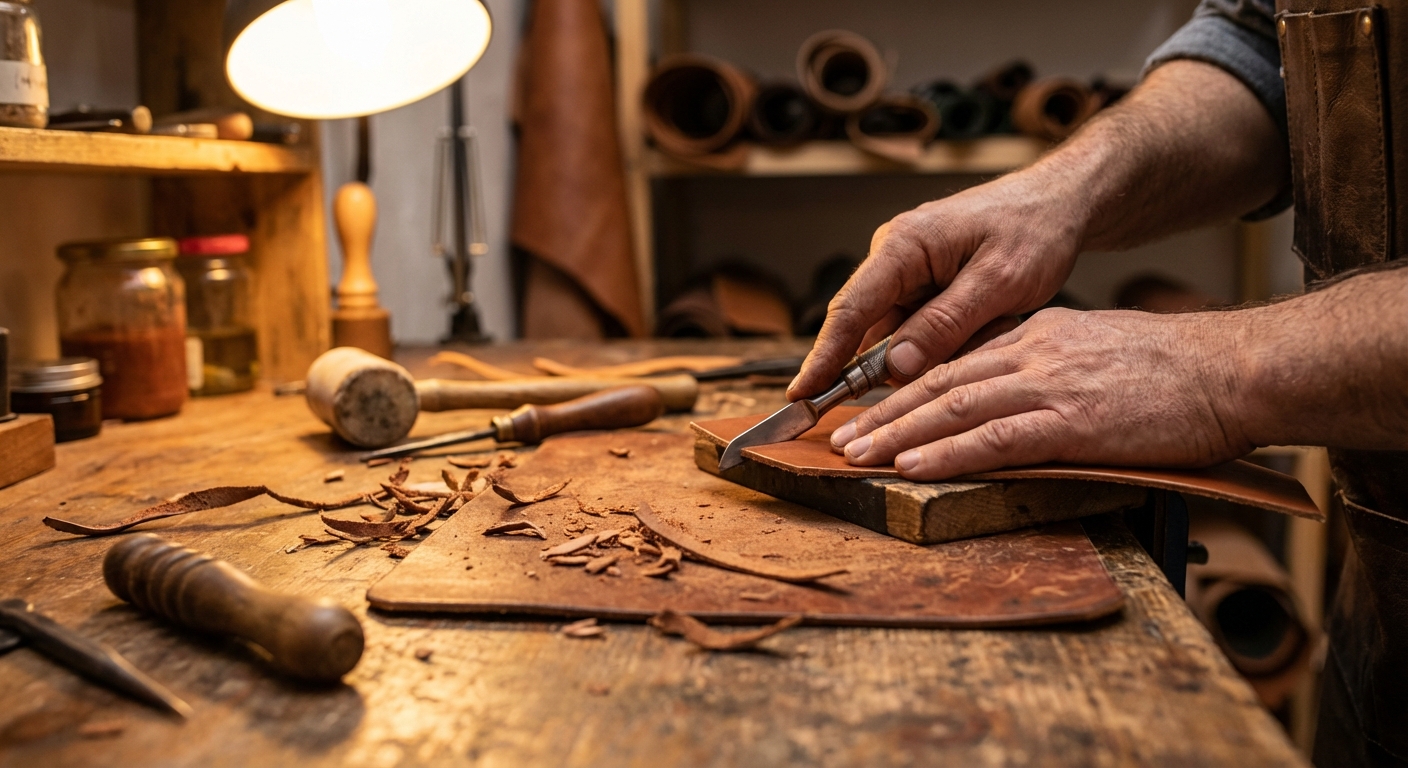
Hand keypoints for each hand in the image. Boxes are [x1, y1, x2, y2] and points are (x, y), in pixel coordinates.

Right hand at [788, 169, 1087, 399]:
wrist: (1061, 202)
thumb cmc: (1034, 229)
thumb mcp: (999, 281)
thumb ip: (946, 324)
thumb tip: (895, 366)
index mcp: (903, 245)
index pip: (849, 310)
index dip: (823, 358)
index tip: (801, 395)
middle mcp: (895, 257)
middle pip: (871, 329)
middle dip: (895, 364)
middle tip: (928, 381)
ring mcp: (909, 273)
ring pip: (900, 336)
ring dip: (935, 352)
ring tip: (989, 327)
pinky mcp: (926, 287)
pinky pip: (921, 330)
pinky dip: (947, 344)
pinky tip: (985, 330)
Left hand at [828, 308, 1253, 479]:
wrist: (1230, 369)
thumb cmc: (1174, 370)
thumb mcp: (1096, 350)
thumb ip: (1051, 367)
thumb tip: (1014, 394)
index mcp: (1038, 336)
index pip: (957, 362)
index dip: (907, 388)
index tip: (872, 409)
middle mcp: (1033, 354)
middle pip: (940, 382)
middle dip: (885, 412)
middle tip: (842, 436)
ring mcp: (1049, 386)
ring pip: (954, 408)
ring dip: (898, 435)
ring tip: (857, 455)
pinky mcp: (1072, 422)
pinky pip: (994, 439)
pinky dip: (947, 453)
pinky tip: (913, 466)